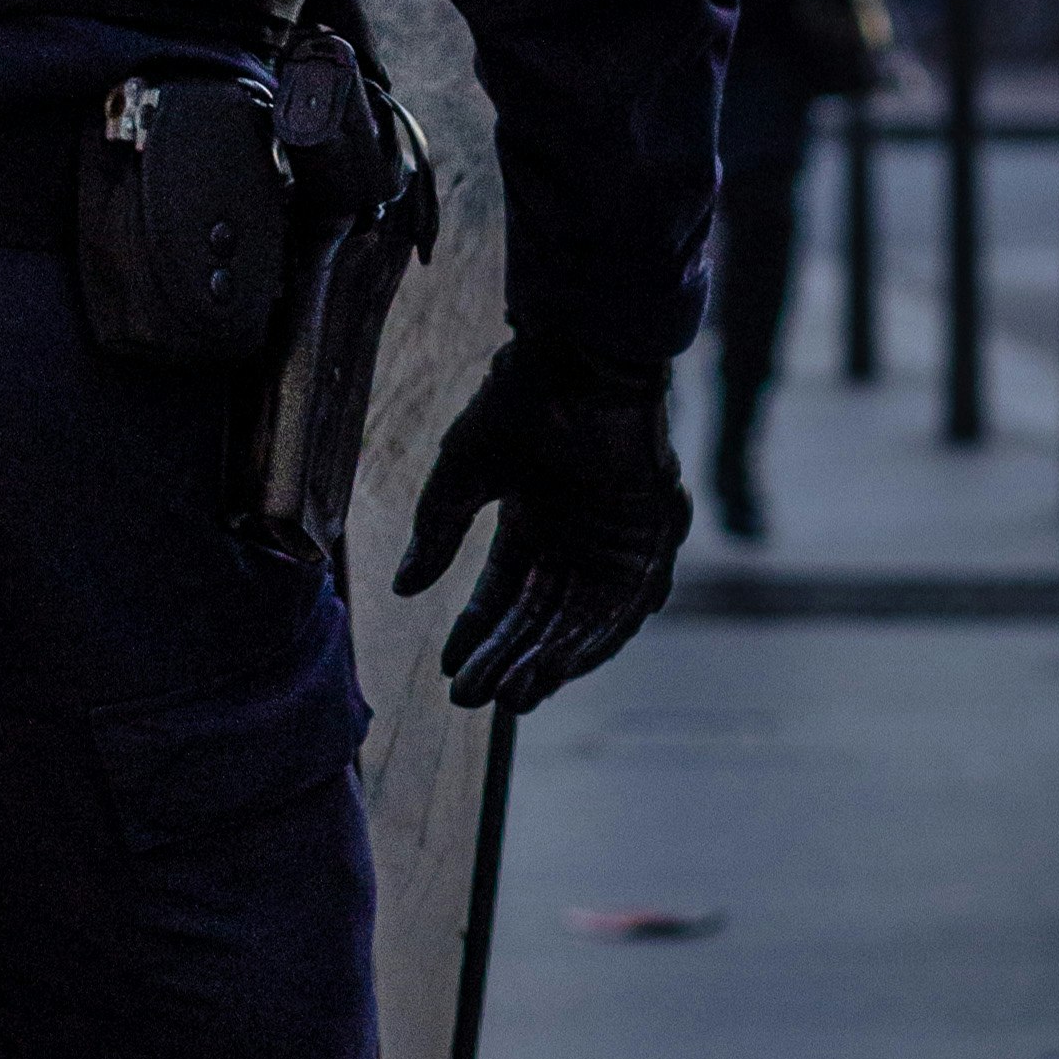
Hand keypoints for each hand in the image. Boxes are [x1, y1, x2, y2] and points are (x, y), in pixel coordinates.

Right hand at [390, 336, 691, 714]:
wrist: (580, 359)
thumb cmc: (517, 403)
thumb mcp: (462, 476)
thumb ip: (439, 532)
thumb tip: (403, 589)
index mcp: (531, 522)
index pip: (502, 595)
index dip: (477, 635)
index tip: (451, 674)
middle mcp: (575, 539)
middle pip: (540, 617)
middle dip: (508, 658)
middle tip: (476, 699)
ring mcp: (616, 540)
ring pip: (583, 619)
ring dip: (550, 659)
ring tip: (515, 694)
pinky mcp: (654, 536)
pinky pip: (632, 602)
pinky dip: (602, 636)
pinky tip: (567, 667)